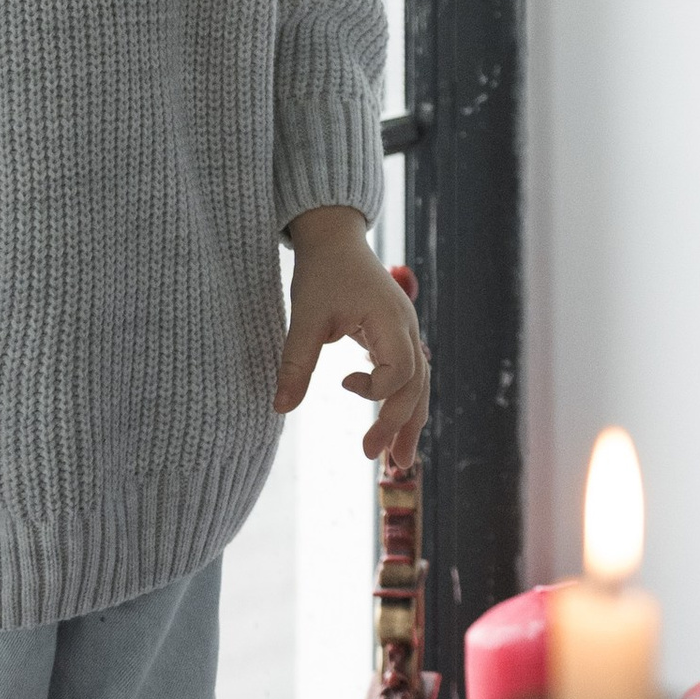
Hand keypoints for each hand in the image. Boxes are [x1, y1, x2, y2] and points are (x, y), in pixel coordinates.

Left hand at [277, 208, 430, 469]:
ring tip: (400, 462)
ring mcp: (405, 331)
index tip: (343, 385)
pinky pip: (409, 374)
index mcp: (390, 319)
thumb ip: (296, 362)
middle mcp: (406, 327)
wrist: (334, 236)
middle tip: (378, 460)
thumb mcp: (305, 316)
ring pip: (419, 383)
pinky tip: (392, 424)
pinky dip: (403, 401)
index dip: (377, 389)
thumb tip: (280, 409)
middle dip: (400, 423)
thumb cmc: (322, 271)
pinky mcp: (395, 334)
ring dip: (410, 420)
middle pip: (417, 383)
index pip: (401, 369)